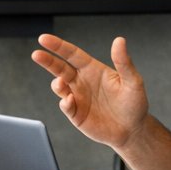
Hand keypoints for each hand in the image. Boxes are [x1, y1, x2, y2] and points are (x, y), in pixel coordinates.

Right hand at [31, 34, 149, 149]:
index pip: (72, 54)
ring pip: (59, 86)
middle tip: (36, 54)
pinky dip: (65, 103)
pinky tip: (70, 101)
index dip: (58, 46)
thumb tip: (120, 40)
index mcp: (93, 69)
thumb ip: (124, 62)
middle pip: (59, 67)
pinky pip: (65, 106)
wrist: (132, 130)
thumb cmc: (134, 104)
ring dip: (57, 84)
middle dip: (47, 60)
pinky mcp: (76, 114)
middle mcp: (82, 81)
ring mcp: (77, 97)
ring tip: (60, 83)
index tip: (44, 39)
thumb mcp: (133, 81)